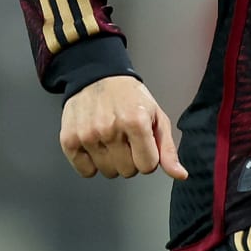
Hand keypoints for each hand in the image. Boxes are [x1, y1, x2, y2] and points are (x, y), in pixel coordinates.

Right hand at [59, 76, 187, 179]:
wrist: (97, 76)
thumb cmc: (131, 97)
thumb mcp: (156, 117)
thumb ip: (168, 148)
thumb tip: (180, 175)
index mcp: (136, 122)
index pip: (147, 166)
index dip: (148, 157)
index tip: (142, 143)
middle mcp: (110, 129)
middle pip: (128, 171)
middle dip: (130, 159)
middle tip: (126, 139)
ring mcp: (88, 135)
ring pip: (108, 172)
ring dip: (111, 161)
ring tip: (110, 139)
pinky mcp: (69, 139)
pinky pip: (86, 171)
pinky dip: (91, 163)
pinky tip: (95, 145)